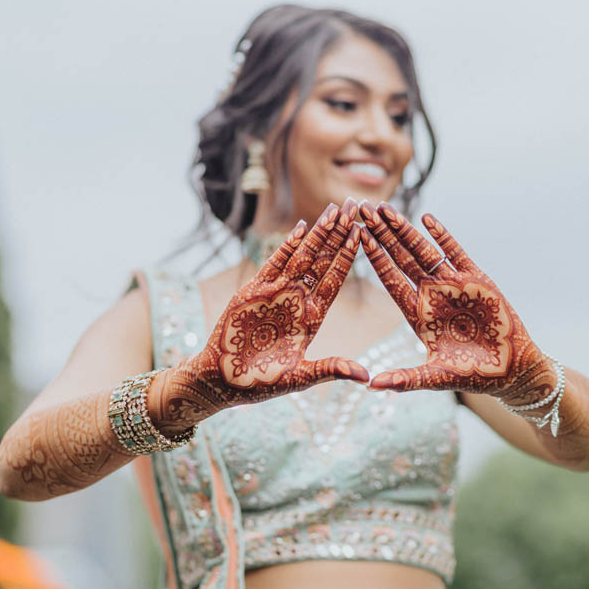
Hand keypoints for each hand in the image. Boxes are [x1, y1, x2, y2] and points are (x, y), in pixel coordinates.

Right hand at [152, 200, 368, 430]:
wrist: (223, 381)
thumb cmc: (261, 384)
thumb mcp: (300, 377)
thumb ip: (331, 370)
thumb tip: (365, 377)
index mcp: (313, 318)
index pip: (336, 280)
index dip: (349, 256)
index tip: (364, 233)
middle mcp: (297, 300)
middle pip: (323, 260)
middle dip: (339, 233)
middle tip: (357, 205)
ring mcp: (275, 293)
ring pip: (302, 256)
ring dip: (318, 233)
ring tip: (336, 209)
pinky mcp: (252, 291)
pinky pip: (273, 264)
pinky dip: (286, 246)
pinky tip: (300, 227)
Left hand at [358, 201, 548, 396]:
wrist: (512, 369)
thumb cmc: (474, 375)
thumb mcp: (435, 378)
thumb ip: (405, 380)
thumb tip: (371, 387)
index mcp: (417, 315)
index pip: (390, 281)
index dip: (373, 259)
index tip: (355, 238)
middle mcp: (431, 295)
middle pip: (401, 259)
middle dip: (382, 236)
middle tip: (362, 211)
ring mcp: (453, 285)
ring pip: (424, 251)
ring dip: (405, 230)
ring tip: (385, 209)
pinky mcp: (478, 280)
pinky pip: (456, 252)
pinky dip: (442, 236)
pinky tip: (427, 219)